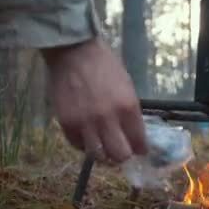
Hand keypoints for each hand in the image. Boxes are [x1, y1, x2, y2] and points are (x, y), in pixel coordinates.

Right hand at [41, 37, 146, 163]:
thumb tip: (135, 134)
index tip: (140, 150)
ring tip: (105, 148)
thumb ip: (131, 112)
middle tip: (122, 151)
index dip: (141, 149)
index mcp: (128, 107)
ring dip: (104, 155)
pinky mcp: (67, 124)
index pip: (139, 141)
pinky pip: (78, 146)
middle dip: (123, 156)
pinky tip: (88, 137)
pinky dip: (85, 145)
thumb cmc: (105, 66)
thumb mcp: (127, 87)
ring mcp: (86, 123)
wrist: (75, 52)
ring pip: (99, 156)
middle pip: (120, 155)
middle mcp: (108, 119)